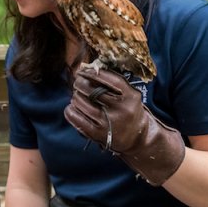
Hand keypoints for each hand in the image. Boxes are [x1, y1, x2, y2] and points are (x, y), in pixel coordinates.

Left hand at [63, 66, 184, 185]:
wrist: (137, 138)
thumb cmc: (129, 110)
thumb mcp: (130, 95)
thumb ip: (115, 83)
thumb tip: (89, 68)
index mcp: (130, 97)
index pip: (109, 80)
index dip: (93, 73)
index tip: (84, 70)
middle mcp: (120, 109)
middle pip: (92, 90)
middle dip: (80, 83)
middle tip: (78, 82)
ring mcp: (108, 122)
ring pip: (81, 103)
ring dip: (75, 96)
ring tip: (77, 96)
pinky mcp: (97, 133)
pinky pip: (76, 118)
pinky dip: (70, 110)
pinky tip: (72, 107)